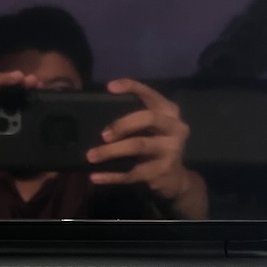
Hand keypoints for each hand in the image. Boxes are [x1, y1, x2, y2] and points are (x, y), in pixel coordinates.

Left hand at [85, 79, 208, 218]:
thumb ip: (136, 117)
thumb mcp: (152, 127)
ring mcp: (170, 150)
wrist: (174, 179)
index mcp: (169, 112)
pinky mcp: (161, 171)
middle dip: (122, 124)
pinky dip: (111, 176)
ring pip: (138, 146)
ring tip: (91, 156)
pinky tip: (95, 176)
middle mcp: (174, 128)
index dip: (132, 87)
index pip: (151, 94)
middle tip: (103, 135)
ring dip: (111, 151)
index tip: (110, 87)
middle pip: (148, 118)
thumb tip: (98, 112)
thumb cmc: (156, 144)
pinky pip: (132, 173)